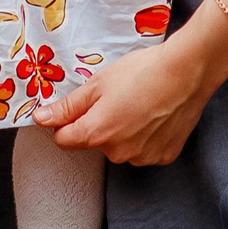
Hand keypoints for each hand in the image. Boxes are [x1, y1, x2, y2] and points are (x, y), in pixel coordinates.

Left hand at [31, 37, 215, 165]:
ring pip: (120, 148)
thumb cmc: (142, 71)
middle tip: (117, 97)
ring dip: (124, 132)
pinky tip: (155, 115)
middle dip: (99, 124)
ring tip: (139, 104)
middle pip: (95, 143)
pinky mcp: (163, 156)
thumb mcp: (98, 83)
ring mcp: (142, 157)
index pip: (63, 139)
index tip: (79, 107)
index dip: (66, 121)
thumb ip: (67, 106)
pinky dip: (146, 136)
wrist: (187, 72)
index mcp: (96, 134)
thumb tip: (40, 119)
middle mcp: (117, 153)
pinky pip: (145, 150)